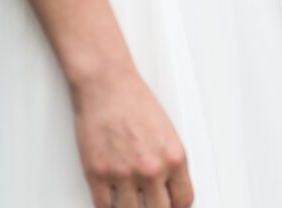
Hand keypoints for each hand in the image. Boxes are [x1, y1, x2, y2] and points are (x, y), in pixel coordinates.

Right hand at [72, 69, 193, 207]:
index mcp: (174, 158)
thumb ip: (169, 162)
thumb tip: (167, 186)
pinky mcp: (97, 174)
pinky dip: (107, 207)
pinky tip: (111, 201)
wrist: (107, 85)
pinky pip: (104, 207)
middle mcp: (152, 169)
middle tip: (151, 204)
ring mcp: (124, 174)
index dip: (178, 207)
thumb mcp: (167, 132)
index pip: (184, 200)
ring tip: (130, 201)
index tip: (172, 206)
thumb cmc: (135, 101)